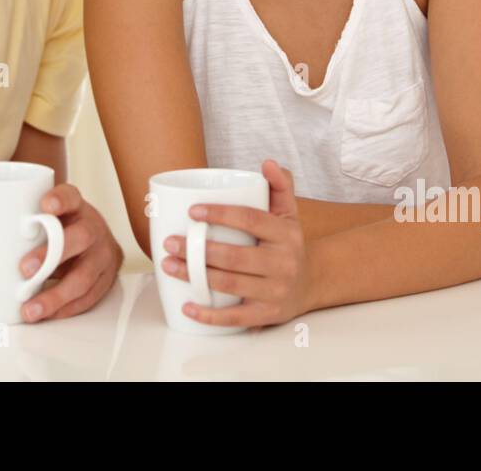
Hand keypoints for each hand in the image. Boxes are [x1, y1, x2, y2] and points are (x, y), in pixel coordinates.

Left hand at [18, 183, 122, 322]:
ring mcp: (103, 254)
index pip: (70, 196)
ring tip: (30, 308)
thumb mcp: (47, 218)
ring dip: (56, 295)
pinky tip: (47, 314)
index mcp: (76, 207)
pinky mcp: (106, 278)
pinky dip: (65, 308)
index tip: (45, 206)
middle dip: (52, 255)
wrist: (96, 242)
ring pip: (85, 276)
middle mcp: (93, 228)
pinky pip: (88, 297)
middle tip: (25, 269)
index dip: (60, 200)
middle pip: (81, 237)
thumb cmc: (59, 230)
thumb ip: (22, 225)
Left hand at [160, 160, 312, 328]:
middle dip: (198, 251)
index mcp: (285, 234)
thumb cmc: (288, 244)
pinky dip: (209, 315)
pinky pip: (236, 318)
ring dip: (195, 276)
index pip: (250, 220)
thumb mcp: (289, 213)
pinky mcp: (267, 315)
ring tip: (169, 265)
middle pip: (234, 256)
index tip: (192, 211)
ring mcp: (275, 291)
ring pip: (230, 284)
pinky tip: (187, 306)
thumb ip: (279, 186)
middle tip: (171, 242)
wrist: (312, 283)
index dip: (220, 214)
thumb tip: (267, 163)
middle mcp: (283, 263)